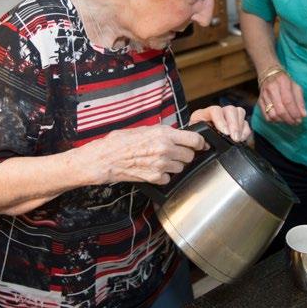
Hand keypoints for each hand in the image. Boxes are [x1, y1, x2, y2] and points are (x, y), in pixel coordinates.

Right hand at [83, 125, 207, 184]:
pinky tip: (153, 169)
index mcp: (164, 134)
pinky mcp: (155, 178)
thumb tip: (179, 135)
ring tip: (160, 160)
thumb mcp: (145, 129)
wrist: (106, 158)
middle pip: (190, 156)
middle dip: (185, 154)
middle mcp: (165, 149)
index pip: (195, 140)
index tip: (200, 145)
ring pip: (181, 168)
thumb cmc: (121, 141)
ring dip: (174, 165)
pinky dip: (164, 176)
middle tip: (174, 152)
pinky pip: (169, 178)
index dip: (200, 143)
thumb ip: (164, 133)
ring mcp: (161, 165)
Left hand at [190, 105, 250, 142]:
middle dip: (234, 124)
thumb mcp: (193, 139)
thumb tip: (207, 143)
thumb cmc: (194, 142)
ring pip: (239, 112)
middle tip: (234, 138)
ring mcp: (227, 117)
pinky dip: (245, 131)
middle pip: (230, 109)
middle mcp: (216, 113)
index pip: (214, 110)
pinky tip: (241, 138)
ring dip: (240, 126)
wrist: (196, 144)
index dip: (221, 120)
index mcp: (203, 114)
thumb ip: (199, 139)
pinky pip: (245, 122)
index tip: (225, 132)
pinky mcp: (236, 123)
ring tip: (237, 139)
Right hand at [258, 70, 306, 124]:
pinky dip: (274, 121)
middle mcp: (271, 89)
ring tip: (289, 120)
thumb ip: (300, 101)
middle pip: (280, 110)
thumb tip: (304, 115)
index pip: (288, 101)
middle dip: (289, 119)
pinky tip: (280, 119)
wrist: (269, 73)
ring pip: (273, 115)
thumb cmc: (285, 81)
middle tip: (296, 122)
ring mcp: (264, 96)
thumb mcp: (295, 87)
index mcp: (282, 82)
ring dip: (282, 121)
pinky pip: (266, 116)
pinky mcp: (260, 101)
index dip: (294, 112)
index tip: (300, 119)